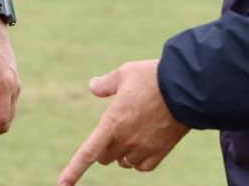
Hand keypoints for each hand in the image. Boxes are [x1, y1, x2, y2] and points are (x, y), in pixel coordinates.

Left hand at [57, 60, 188, 184]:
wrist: (187, 88)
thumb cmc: (153, 77)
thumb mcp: (125, 73)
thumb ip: (106, 84)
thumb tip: (92, 86)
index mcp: (112, 123)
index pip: (88, 153)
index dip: (73, 171)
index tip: (61, 185)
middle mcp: (126, 140)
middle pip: (105, 157)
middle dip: (104, 148)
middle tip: (112, 129)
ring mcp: (144, 148)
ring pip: (124, 162)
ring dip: (122, 153)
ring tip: (131, 132)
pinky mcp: (160, 152)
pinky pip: (142, 167)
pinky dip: (138, 160)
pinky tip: (142, 146)